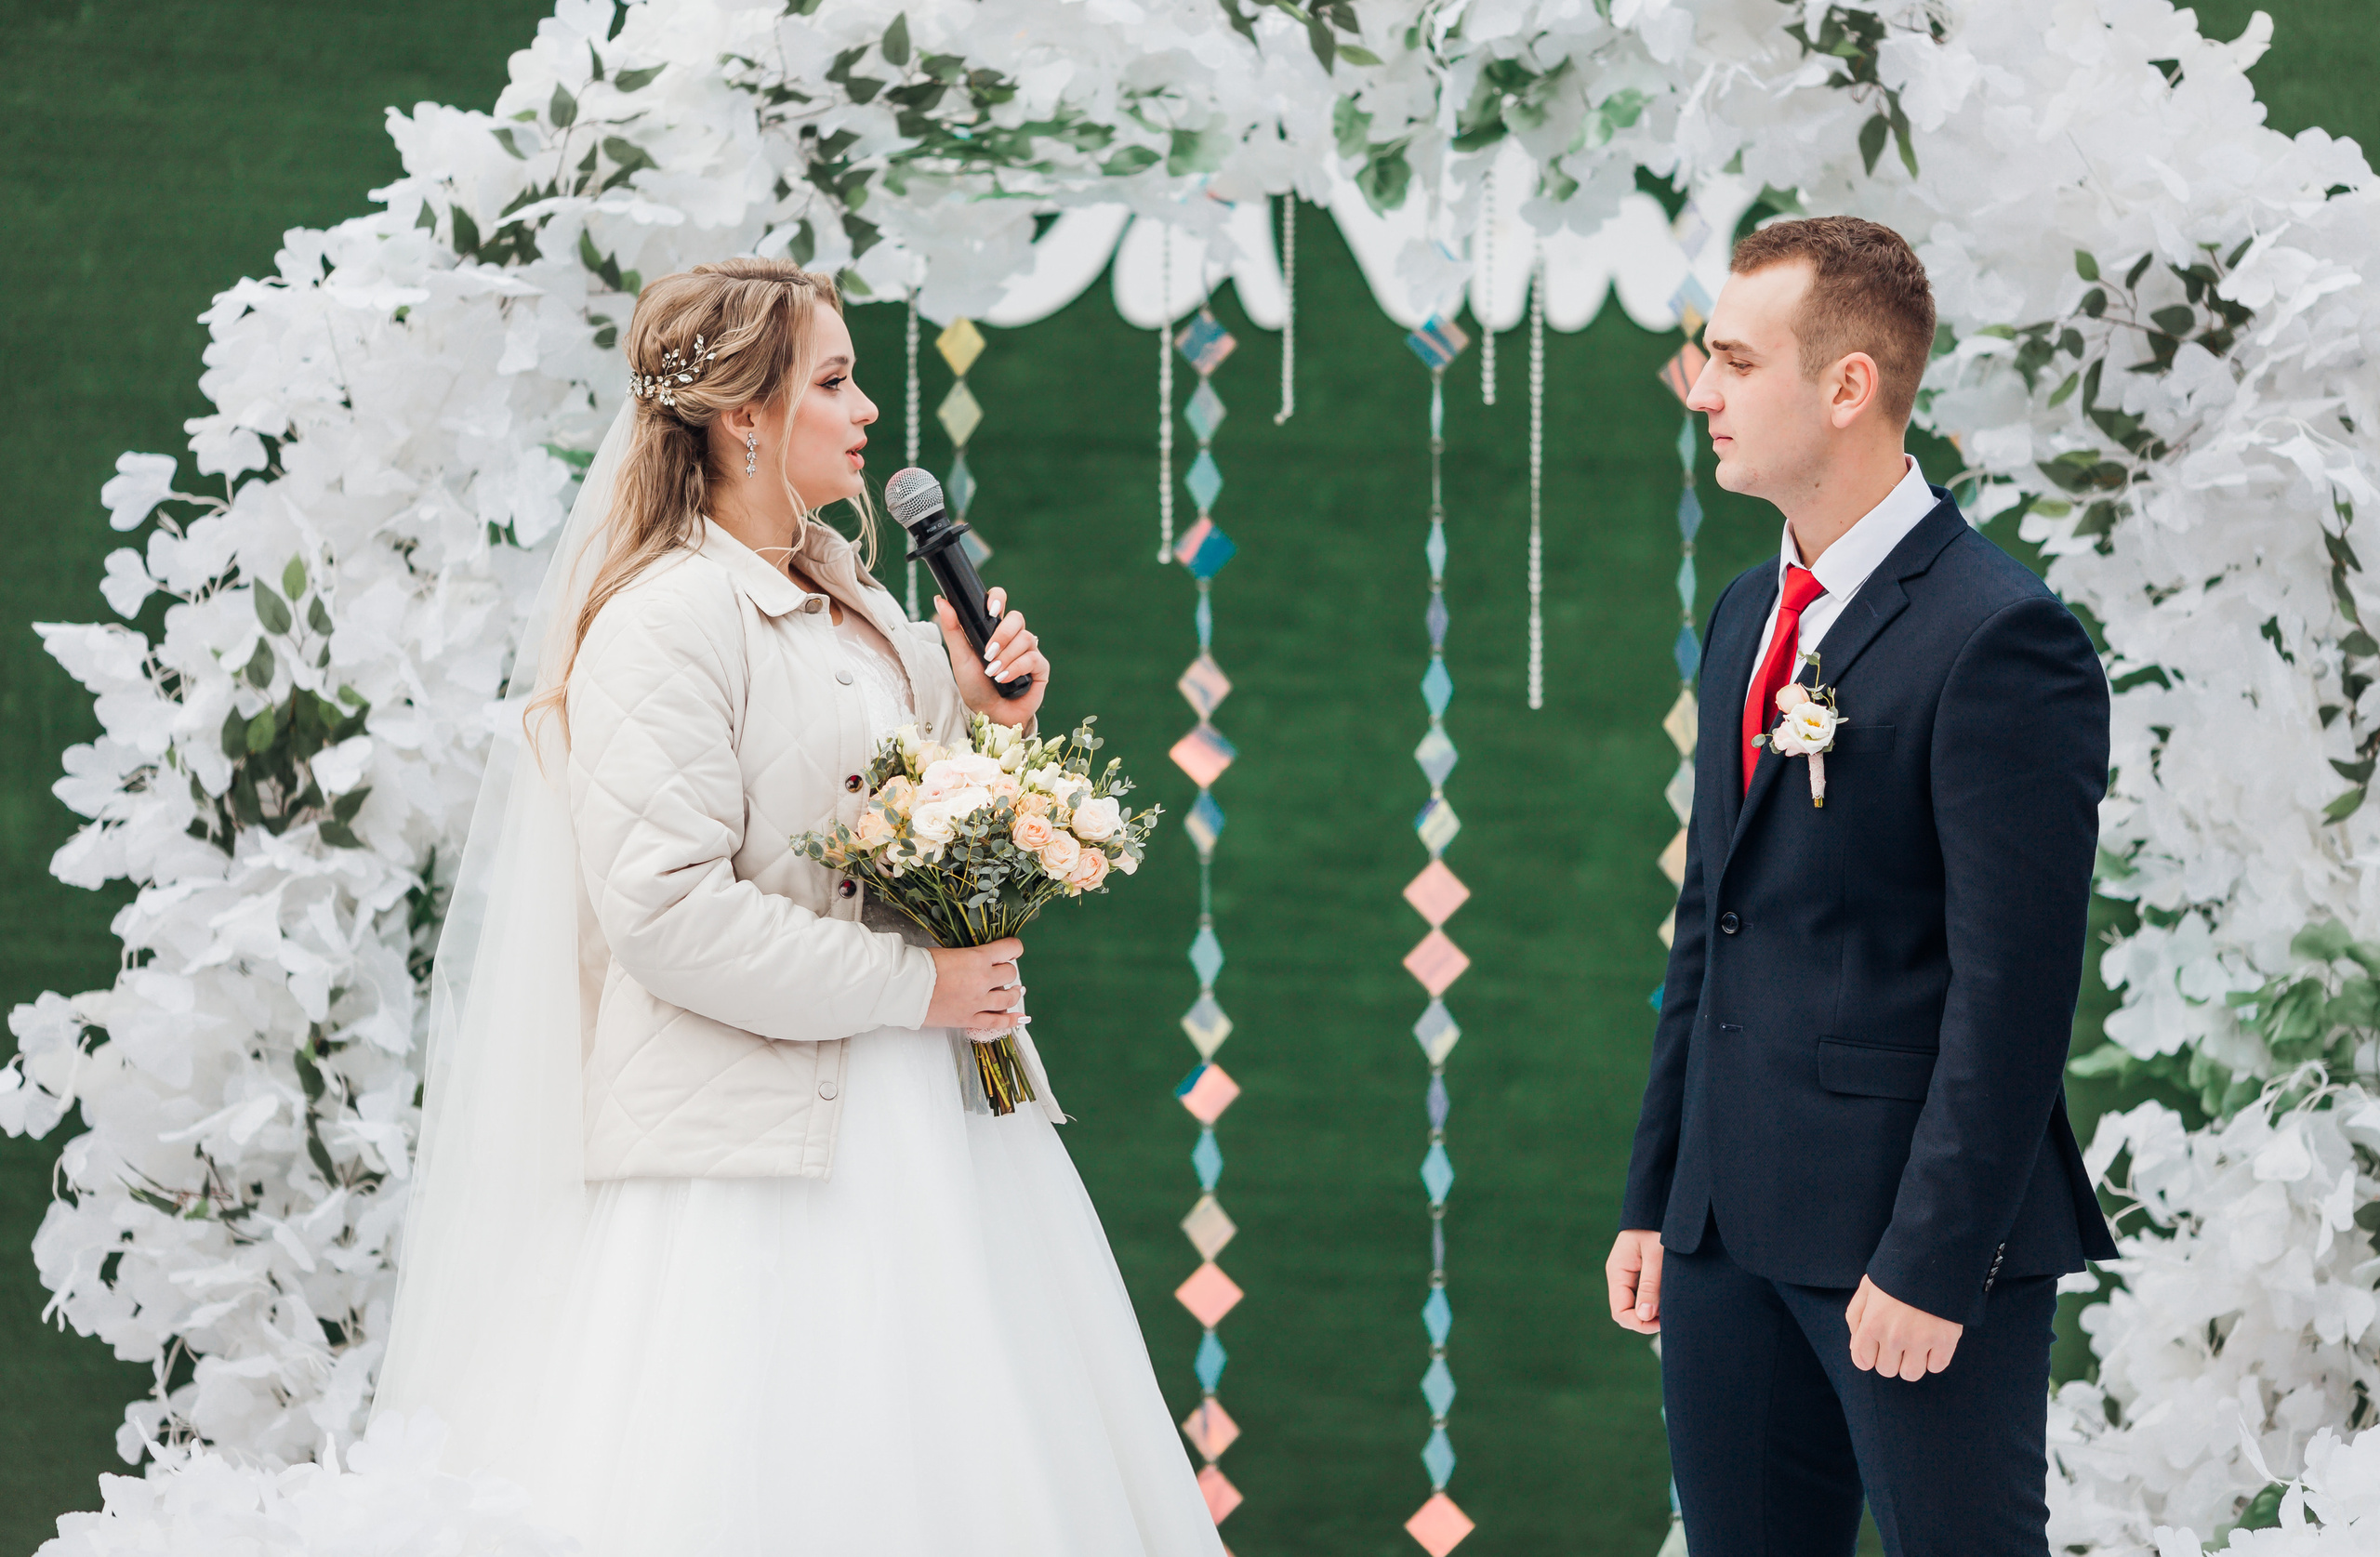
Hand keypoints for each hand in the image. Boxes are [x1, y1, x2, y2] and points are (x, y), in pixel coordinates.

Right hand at [924, 938, 1025, 1034]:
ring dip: (1012, 994)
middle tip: (1000, 972)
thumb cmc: (920, 967)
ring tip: (1012, 992)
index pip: (1010, 949)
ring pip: (1008, 998)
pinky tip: (1017, 1018)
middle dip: (1006, 972)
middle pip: (1010, 974)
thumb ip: (969, 957)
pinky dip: (1009, 1020)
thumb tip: (978, 961)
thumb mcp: (948, 952)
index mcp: (978, 958)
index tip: (1012, 950)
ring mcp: (977, 1002)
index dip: (1013, 948)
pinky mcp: (969, 1019)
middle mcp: (982, 980)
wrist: (904, 988)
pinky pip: (996, 1021)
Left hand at [935, 587, 1048, 728]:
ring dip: (1006, 657)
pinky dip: (1016, 669)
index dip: (998, 598)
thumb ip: (952, 628)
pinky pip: (1033, 658)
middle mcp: (1013, 637)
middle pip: (1017, 617)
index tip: (991, 610)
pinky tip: (1005, 680)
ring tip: (993, 673)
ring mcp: (1028, 651)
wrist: (987, 713)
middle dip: (1003, 634)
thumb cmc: (974, 685)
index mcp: (994, 628)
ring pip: (1025, 638)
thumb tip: (940, 600)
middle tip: (988, 653)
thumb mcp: (959, 656)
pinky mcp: (1040, 667)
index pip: (1000, 600)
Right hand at [1606, 1230, 1664, 1334]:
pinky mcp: (1638, 1273)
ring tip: (1671, 1305)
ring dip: (1651, 1311)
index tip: (1662, 1322)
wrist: (1659, 1207)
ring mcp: (1627, 1275)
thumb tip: (1644, 1316)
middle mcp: (1619, 1276)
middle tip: (1670, 1316)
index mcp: (1617, 1272)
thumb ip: (1650, 1286)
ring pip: (1635, 1306)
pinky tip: (1667, 1297)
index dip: (1639, 1323)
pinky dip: (1654, 1302)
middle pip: (1626, 1312)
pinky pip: (1641, 1296)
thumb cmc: (1658, 1227)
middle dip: (1646, 1320)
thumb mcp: (1656, 1256)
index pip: (1620, 1312)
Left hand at [1845, 1275, 1961, 1380]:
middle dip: (1890, 1358)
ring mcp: (1921, 1340)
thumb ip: (1856, 1316)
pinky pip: (1936, 1367)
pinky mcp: (1946, 1340)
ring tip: (1915, 1344)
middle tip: (1898, 1340)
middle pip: (1887, 1370)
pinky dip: (1934, 1359)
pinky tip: (1932, 1342)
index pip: (1862, 1361)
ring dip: (1911, 1363)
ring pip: (1911, 1374)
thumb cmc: (1897, 1273)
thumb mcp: (1867, 1287)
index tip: (1876, 1346)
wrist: (1933, 1257)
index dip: (1868, 1355)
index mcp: (1872, 1323)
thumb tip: (1856, 1346)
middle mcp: (1894, 1336)